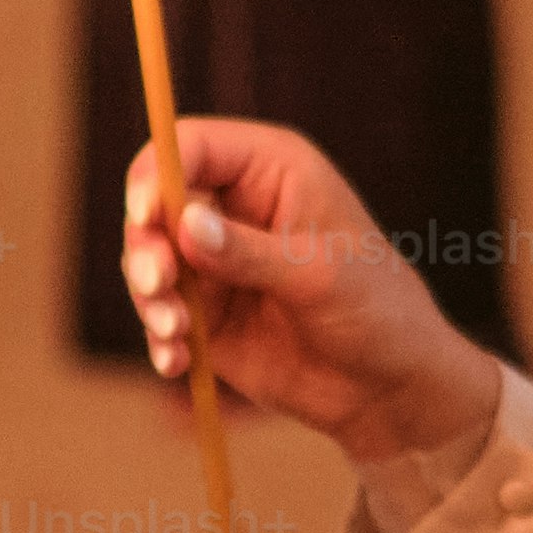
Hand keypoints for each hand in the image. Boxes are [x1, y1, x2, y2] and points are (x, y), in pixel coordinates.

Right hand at [121, 116, 504, 466]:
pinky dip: (159, 336)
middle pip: (156, 203)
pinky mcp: (204, 311)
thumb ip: (248, 251)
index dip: (157, 173)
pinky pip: (159, 312)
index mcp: (270, 169)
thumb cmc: (375, 309)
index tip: (146, 216)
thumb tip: (185, 224)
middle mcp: (233, 206)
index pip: (191, 147)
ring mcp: (214, 260)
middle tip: (158, 284)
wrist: (386, 385)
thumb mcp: (318, 275)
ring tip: (176, 331)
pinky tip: (177, 361)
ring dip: (150, 296)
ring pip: (148, 259)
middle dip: (146, 244)